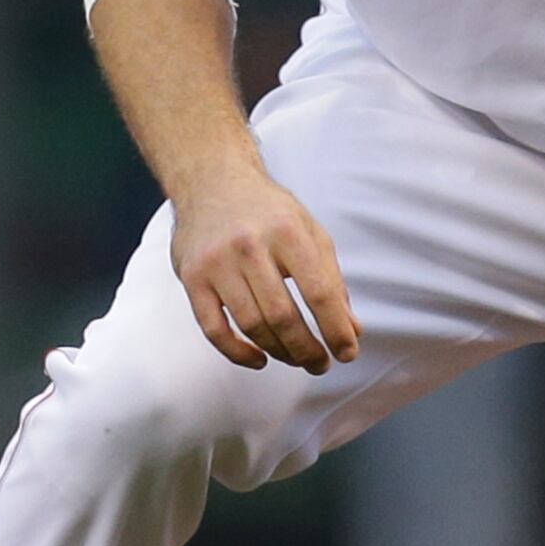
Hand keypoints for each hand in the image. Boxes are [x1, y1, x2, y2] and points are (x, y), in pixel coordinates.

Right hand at [168, 162, 359, 373]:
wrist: (211, 180)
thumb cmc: (268, 211)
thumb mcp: (309, 232)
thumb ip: (332, 280)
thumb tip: (352, 331)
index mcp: (287, 231)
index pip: (319, 292)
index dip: (336, 330)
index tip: (347, 353)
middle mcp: (250, 245)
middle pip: (283, 316)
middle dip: (308, 349)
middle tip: (320, 364)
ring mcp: (217, 262)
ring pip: (252, 324)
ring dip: (279, 352)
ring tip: (296, 359)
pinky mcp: (192, 277)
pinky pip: (213, 328)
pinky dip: (237, 352)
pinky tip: (259, 359)